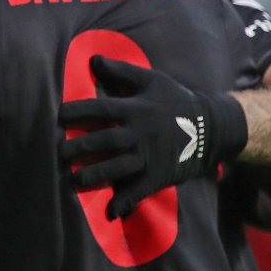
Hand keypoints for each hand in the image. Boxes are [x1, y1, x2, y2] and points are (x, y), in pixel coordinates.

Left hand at [58, 56, 248, 218]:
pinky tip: (110, 212)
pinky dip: (125, 202)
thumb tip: (93, 59)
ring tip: (72, 181)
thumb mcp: (153, 80)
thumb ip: (122, 71)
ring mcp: (150, 156)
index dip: (76, 112)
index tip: (57, 117)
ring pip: (116, 168)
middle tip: (56, 154)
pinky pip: (140, 190)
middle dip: (77, 148)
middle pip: (103, 142)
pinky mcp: (160, 174)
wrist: (213, 127)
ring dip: (93, 176)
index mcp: (136, 109)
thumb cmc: (176, 100)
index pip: (99, 110)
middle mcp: (140, 134)